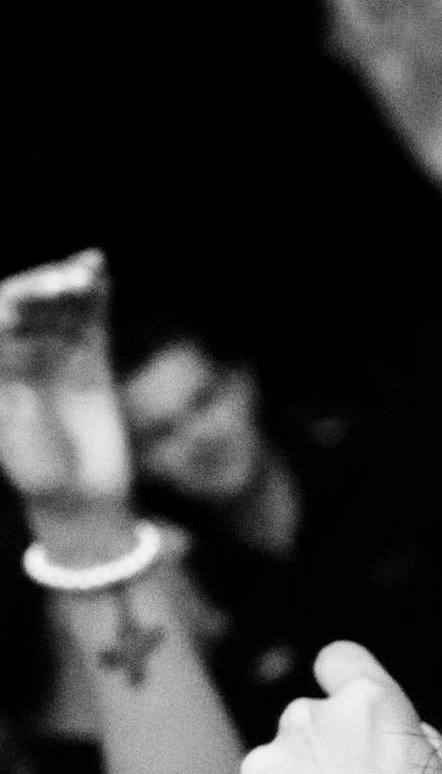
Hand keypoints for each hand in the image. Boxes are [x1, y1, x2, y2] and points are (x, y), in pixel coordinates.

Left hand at [0, 251, 135, 531]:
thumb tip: (9, 335)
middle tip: (62, 285)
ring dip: (69, 286)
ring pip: (59, 309)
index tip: (15, 309)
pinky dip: (96, 298)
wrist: (80, 500)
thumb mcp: (18, 428)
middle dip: (41, 291)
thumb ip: (14, 386)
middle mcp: (20, 354)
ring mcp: (56, 356)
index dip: (5, 309)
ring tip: (84, 273)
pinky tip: (100, 273)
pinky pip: (92, 323)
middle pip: (26, 308)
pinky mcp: (91, 363)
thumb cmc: (39, 472)